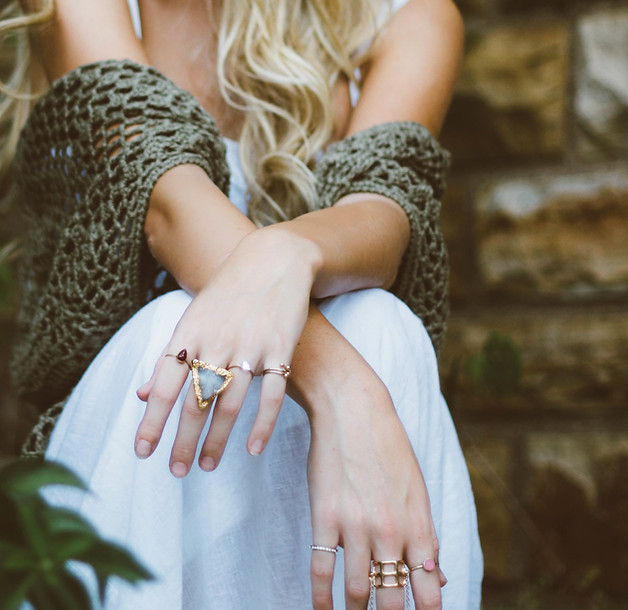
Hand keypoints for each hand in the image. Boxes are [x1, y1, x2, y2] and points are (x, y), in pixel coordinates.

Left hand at [134, 226, 320, 475]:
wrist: (273, 260)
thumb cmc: (228, 293)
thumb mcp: (192, 319)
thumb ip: (169, 358)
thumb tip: (142, 395)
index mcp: (189, 334)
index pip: (164, 386)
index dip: (152, 421)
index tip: (143, 453)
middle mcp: (216, 342)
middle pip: (194, 402)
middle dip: (182, 441)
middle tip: (175, 472)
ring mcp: (250, 346)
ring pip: (229, 404)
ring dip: (217, 440)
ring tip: (207, 465)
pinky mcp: (281, 348)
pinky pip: (272, 395)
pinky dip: (262, 424)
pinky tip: (254, 448)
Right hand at [306, 372, 444, 609]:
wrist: (353, 409)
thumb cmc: (388, 446)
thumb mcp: (417, 488)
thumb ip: (426, 535)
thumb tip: (438, 577)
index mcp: (418, 523)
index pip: (428, 588)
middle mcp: (390, 530)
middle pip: (392, 598)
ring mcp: (356, 525)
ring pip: (357, 591)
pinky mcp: (325, 516)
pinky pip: (322, 569)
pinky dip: (322, 597)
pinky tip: (323, 609)